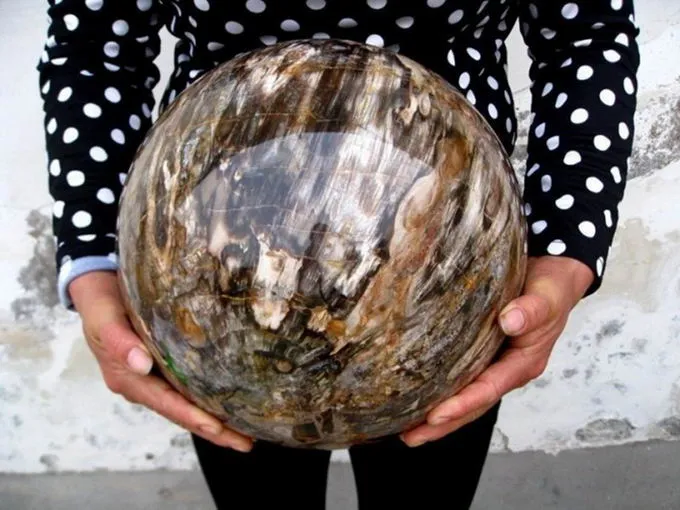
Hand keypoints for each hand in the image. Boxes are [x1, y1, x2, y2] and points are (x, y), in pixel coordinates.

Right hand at [70, 271, 252, 452]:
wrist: (99, 293)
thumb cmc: (101, 307)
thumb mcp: (105, 320)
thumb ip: (119, 342)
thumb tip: (141, 364)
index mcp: (129, 380)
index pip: (167, 404)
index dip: (193, 416)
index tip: (217, 428)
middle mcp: (143, 386)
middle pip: (182, 414)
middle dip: (214, 431)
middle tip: (246, 443)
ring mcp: (154, 380)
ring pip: (188, 406)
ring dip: (216, 421)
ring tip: (246, 433)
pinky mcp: (165, 368)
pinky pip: (189, 389)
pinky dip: (210, 401)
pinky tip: (231, 404)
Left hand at [399, 255, 593, 446]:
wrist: (553, 276)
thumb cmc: (551, 288)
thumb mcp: (546, 297)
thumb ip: (532, 310)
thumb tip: (509, 321)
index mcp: (523, 363)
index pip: (488, 389)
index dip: (462, 403)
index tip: (435, 415)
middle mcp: (506, 370)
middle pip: (472, 404)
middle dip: (442, 423)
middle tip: (410, 437)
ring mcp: (494, 364)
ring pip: (464, 396)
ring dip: (437, 414)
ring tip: (405, 428)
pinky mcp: (481, 353)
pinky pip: (459, 376)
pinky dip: (440, 390)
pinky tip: (416, 395)